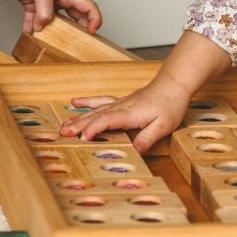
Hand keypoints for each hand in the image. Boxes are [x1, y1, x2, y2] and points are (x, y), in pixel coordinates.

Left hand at [0, 0, 100, 33]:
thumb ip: (45, 10)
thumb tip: (42, 27)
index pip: (88, 7)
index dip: (94, 19)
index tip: (91, 32)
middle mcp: (59, 0)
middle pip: (73, 18)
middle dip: (76, 31)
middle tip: (73, 43)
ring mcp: (45, 3)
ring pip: (52, 22)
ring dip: (50, 32)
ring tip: (47, 41)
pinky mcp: (31, 5)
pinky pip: (33, 20)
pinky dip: (31, 28)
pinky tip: (28, 35)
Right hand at [59, 83, 189, 153]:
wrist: (173, 85)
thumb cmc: (170, 104)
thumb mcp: (164, 126)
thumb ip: (147, 138)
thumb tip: (134, 151)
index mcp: (130, 114)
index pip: (107, 121)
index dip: (93, 129)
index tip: (82, 138)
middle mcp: (120, 107)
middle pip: (95, 116)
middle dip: (78, 125)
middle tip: (63, 133)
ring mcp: (118, 103)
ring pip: (94, 111)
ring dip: (78, 118)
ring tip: (63, 125)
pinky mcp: (119, 102)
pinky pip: (99, 102)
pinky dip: (86, 102)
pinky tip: (75, 102)